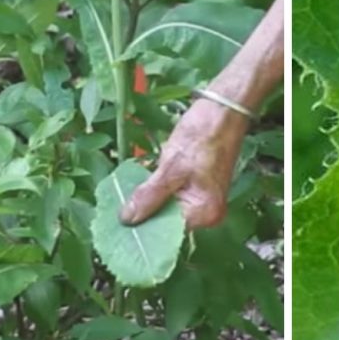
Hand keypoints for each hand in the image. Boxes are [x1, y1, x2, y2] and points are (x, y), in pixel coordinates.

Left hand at [119, 97, 248, 228]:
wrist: (224, 107)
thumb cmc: (202, 134)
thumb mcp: (171, 166)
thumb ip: (149, 196)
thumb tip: (126, 220)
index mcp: (204, 213)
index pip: (166, 232)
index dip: (142, 226)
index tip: (116, 224)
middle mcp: (206, 212)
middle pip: (167, 220)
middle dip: (144, 213)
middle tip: (114, 210)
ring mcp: (203, 198)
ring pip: (168, 205)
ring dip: (149, 198)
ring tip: (121, 195)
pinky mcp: (198, 184)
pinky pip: (173, 193)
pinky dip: (158, 188)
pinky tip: (139, 181)